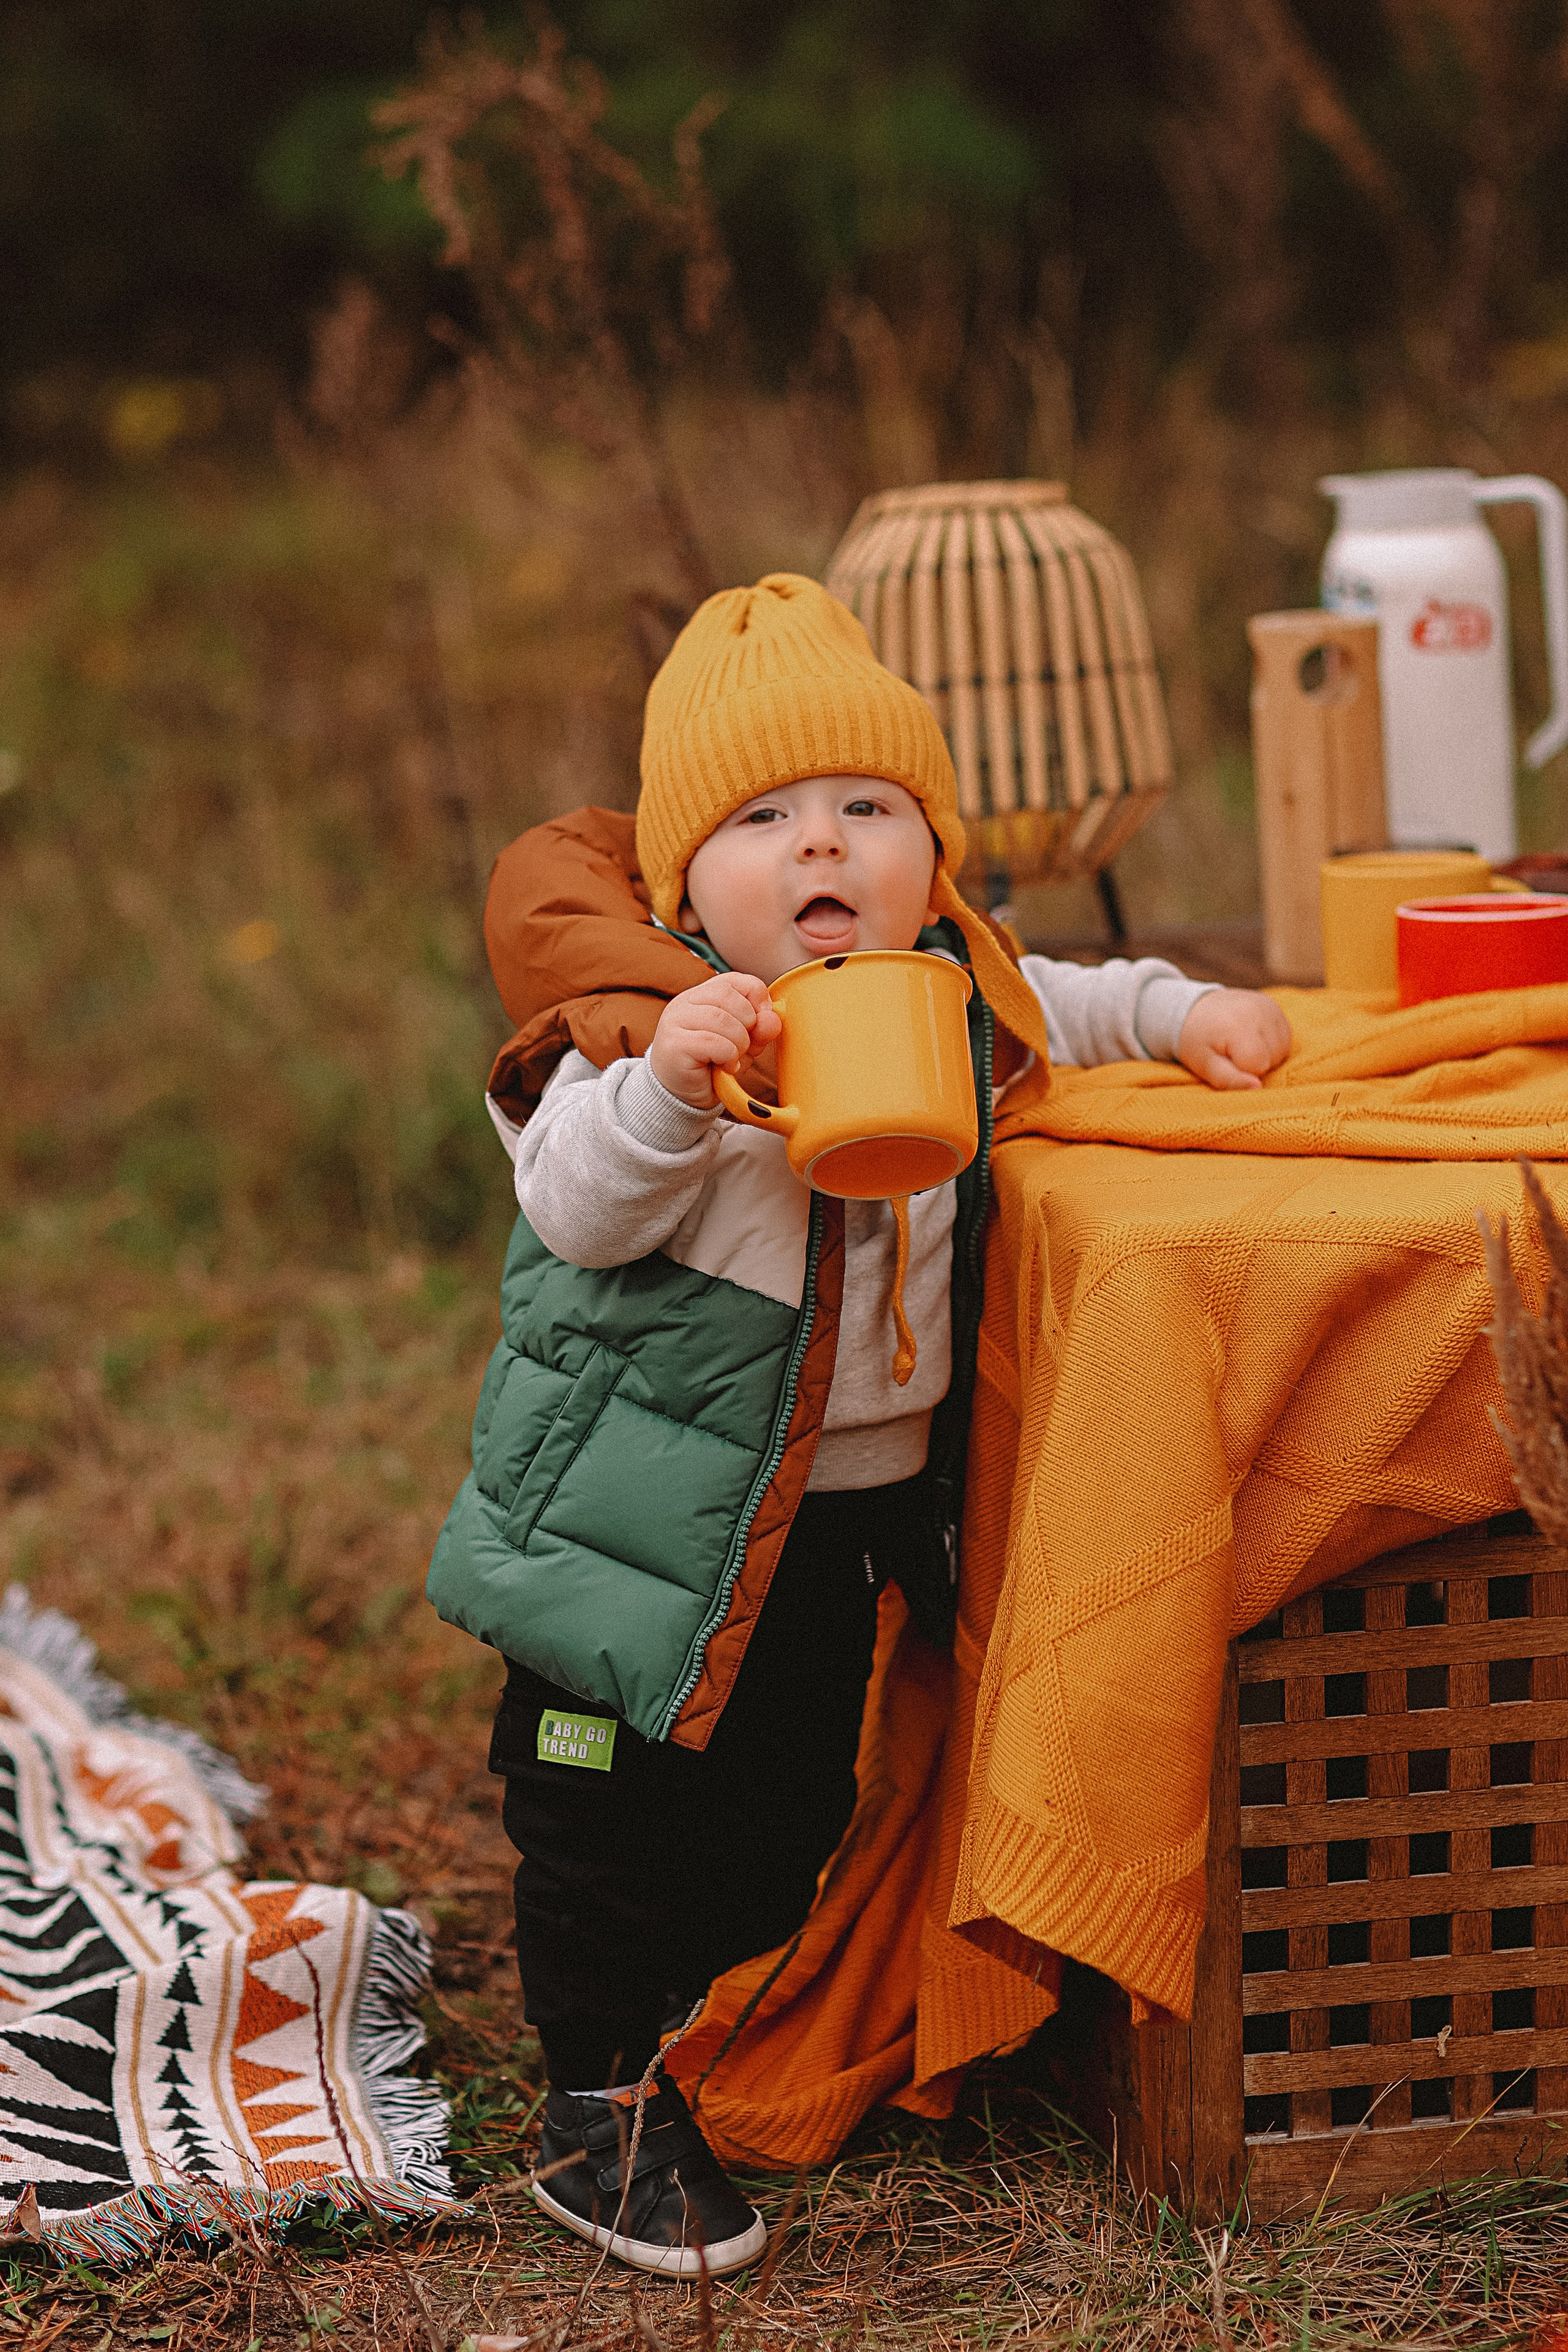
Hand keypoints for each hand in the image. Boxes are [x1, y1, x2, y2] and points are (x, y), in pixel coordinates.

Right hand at [648, 973, 781, 1108]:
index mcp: (700, 996)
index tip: (762, 1019)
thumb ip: (759, 1030)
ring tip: (733, 1058)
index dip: (755, 995)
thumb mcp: (743, 1045)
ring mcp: (675, 1022)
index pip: (733, 980)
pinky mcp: (674, 1044)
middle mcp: (683, 1003)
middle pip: (727, 995)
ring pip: (722, 1020)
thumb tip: (773, 1018)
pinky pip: (714, 1042)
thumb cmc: (712, 1066)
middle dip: (748, 1022)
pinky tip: (724, 1067)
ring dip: (739, 1043)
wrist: (683, 1098)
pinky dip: (728, 1057)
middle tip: (744, 1045)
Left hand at [1177, 989, 1291, 1090]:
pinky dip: (1270, 1045)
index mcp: (1238, 1026)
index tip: (1225, 1061)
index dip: (1242, 1071)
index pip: (1258, 1066)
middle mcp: (1258, 1011)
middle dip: (1253, 1064)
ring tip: (1240, 1045)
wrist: (1195, 1009)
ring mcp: (1269, 1006)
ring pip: (1281, 1051)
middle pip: (1272, 1059)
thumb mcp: (1205, 1065)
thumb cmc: (1197, 1041)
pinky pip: (1284, 1039)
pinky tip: (1252, 1038)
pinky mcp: (1275, 1006)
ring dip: (1264, 1056)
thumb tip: (1258, 1088)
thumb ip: (1229, 1080)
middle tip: (1230, 1052)